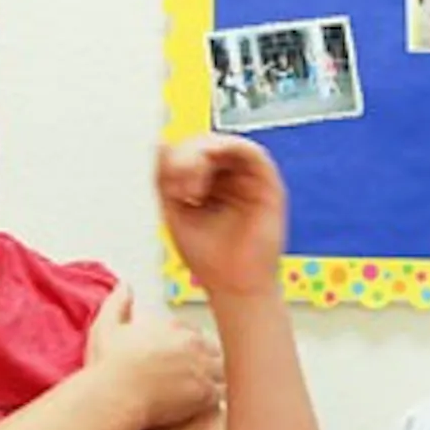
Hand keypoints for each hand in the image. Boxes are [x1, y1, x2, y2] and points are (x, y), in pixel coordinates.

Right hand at [85, 284, 223, 428]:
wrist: (115, 396)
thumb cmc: (109, 367)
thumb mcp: (107, 327)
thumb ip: (118, 303)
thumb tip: (125, 285)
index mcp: (174, 328)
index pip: (194, 333)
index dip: (190, 346)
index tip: (184, 358)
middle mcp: (193, 344)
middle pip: (214, 349)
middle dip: (209, 361)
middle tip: (200, 376)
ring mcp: (203, 368)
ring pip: (223, 371)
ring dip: (217, 379)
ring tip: (207, 390)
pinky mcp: (206, 393)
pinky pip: (222, 394)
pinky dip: (216, 399)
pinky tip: (208, 404)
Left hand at [158, 134, 285, 297]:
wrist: (234, 287)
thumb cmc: (210, 258)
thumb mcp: (175, 211)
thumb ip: (165, 177)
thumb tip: (161, 143)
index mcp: (208, 184)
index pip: (190, 153)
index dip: (174, 160)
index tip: (169, 188)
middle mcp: (230, 179)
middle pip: (207, 143)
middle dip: (186, 158)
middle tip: (179, 188)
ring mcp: (250, 181)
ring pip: (227, 144)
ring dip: (203, 154)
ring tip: (192, 185)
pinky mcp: (269, 185)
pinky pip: (253, 153)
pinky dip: (229, 150)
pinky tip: (210, 168)